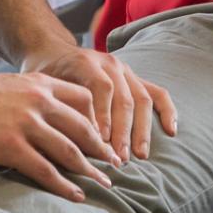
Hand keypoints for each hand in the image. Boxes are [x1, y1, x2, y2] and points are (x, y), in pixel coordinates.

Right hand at [0, 69, 121, 201]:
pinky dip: (64, 185)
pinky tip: (75, 195)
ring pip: (70, 151)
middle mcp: (39, 102)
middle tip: (113, 164)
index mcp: (39, 84)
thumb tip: (40, 120)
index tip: (105, 136)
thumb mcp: (8, 86)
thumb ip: (29, 99)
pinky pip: (46, 170)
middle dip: (102, 149)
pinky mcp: (12, 146)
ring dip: (90, 170)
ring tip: (103, 184)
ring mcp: (27, 125)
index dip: (99, 119)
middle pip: (84, 127)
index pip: (84, 99)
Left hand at [22, 44, 178, 163]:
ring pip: (142, 99)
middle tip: (121, 158)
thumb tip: (66, 138)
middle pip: (124, 97)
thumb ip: (56, 104)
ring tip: (139, 155)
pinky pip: (158, 93)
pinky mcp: (136, 79)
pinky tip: (171, 132)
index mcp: (86, 61)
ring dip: (142, 130)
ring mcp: (127, 71)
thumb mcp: (41, 85)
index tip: (101, 143)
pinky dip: (168, 112)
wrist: (53, 53)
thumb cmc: (44, 75)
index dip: (103, 117)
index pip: (101, 89)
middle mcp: (110, 64)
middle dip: (124, 132)